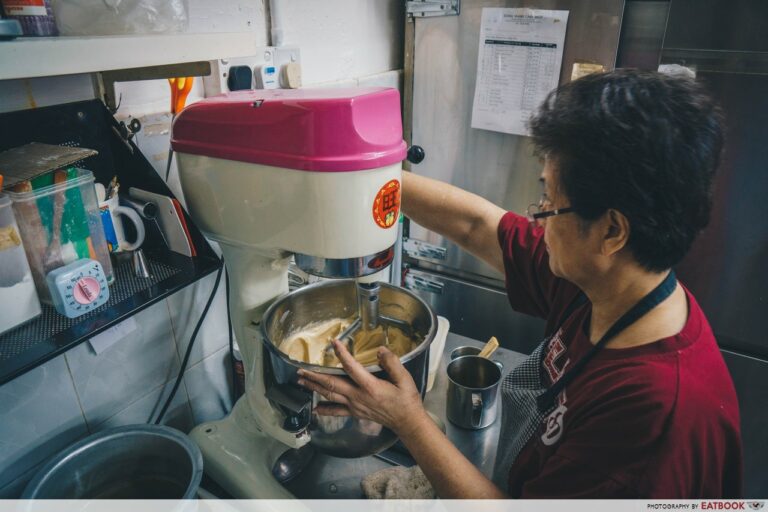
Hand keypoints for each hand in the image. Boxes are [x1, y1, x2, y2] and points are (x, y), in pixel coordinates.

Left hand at [297, 340, 427, 435]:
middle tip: (300, 370)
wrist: (407, 421)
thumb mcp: (404, 379)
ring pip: (330, 396)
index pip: (352, 368)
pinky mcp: (355, 412)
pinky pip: (336, 412)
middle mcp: (358, 397)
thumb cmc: (406, 399)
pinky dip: (324, 410)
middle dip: (315, 376)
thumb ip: (392, 363)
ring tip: (301, 382)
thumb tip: (380, 350)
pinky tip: (314, 409)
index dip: (342, 354)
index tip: (334, 343)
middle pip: (332, 384)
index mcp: (370, 387)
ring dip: (314, 388)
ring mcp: (355, 406)